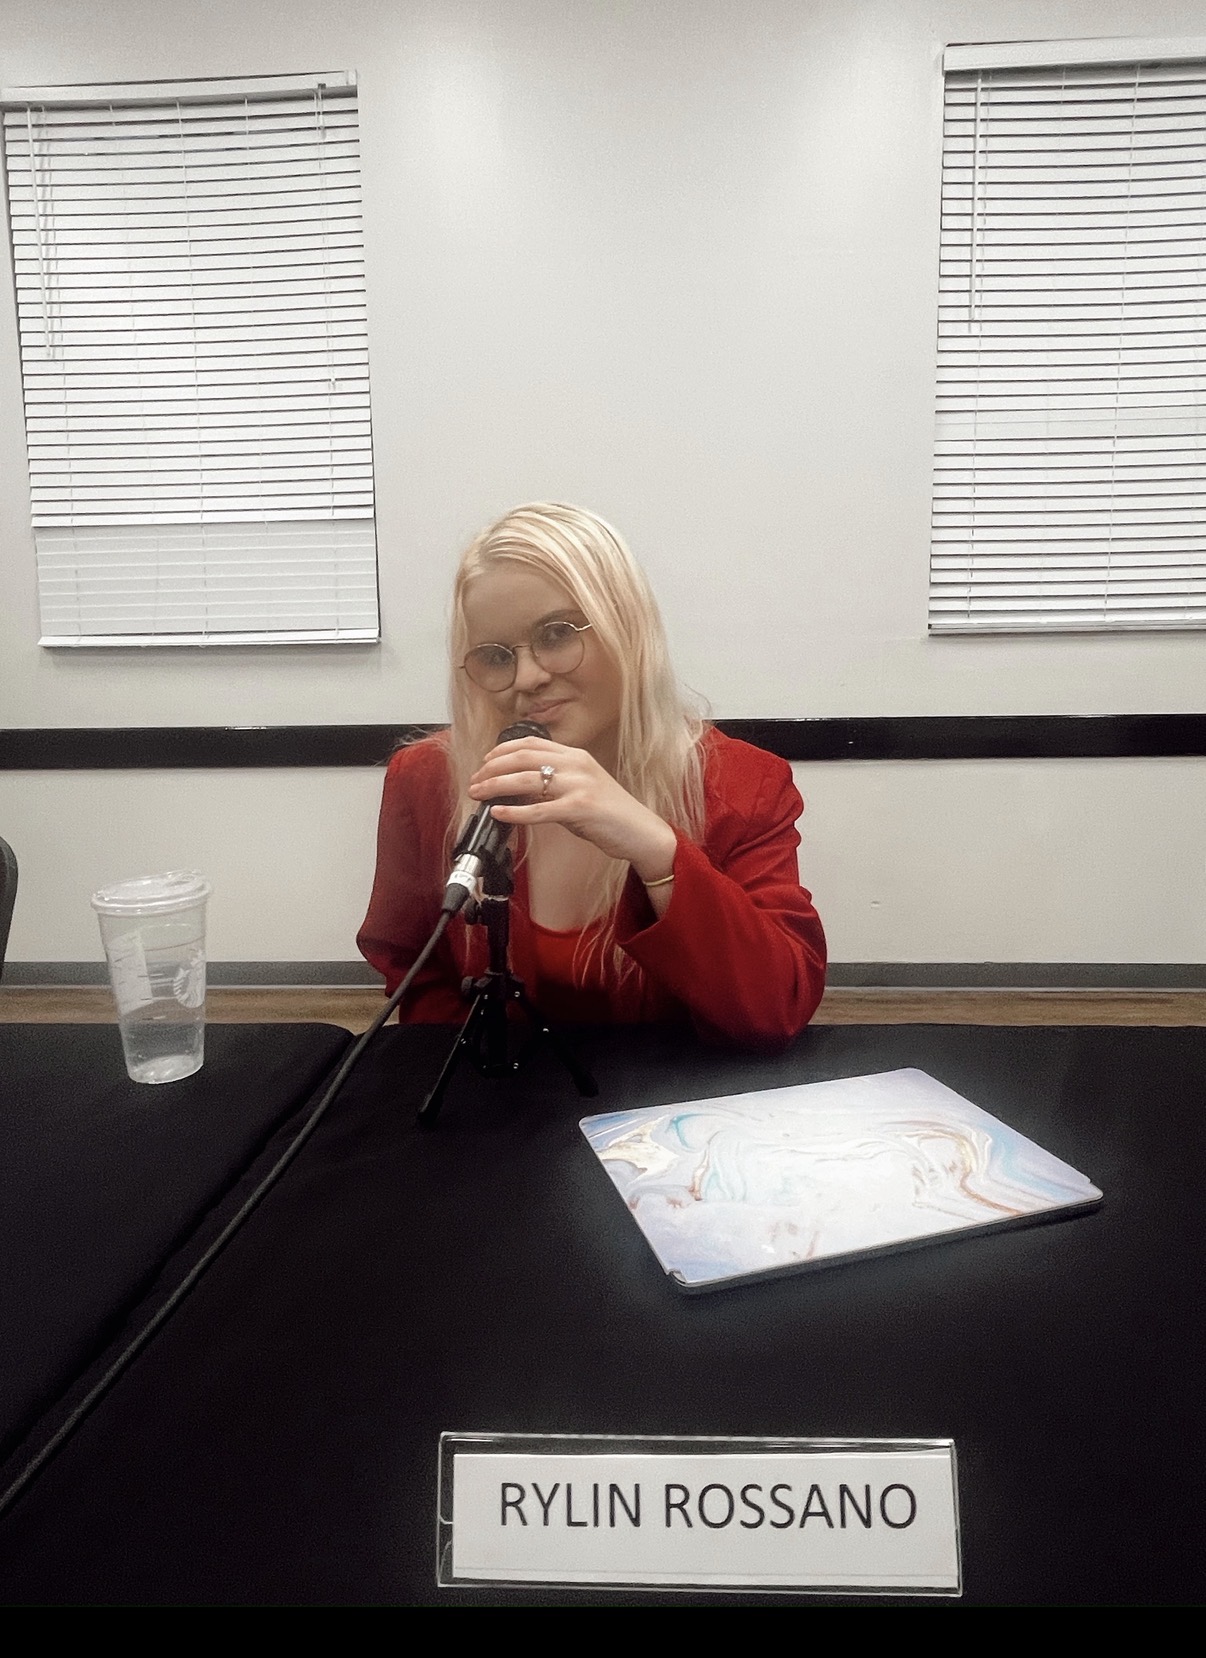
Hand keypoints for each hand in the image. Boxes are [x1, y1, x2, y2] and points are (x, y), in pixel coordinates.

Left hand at [468, 736, 677, 883]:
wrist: (642, 831)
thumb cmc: (610, 814)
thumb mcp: (580, 790)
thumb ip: (553, 785)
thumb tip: (516, 790)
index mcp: (576, 756)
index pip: (531, 744)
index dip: (502, 751)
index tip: (484, 763)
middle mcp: (577, 765)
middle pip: (523, 758)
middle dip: (492, 768)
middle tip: (475, 782)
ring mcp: (580, 785)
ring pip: (527, 780)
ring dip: (496, 786)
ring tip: (479, 794)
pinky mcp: (581, 808)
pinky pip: (539, 809)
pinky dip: (514, 812)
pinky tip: (499, 814)